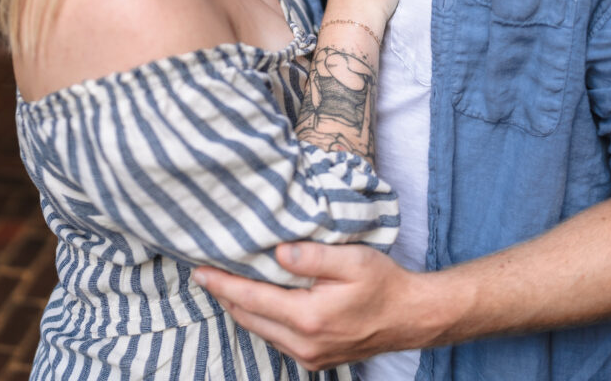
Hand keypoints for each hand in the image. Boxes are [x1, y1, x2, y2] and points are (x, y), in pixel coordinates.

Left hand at [193, 242, 428, 370]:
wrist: (410, 317)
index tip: (200, 270)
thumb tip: (276, 251)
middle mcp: (303, 343)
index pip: (251, 298)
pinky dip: (259, 318)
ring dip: (240, 307)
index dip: (222, 283)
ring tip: (224, 284)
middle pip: (248, 317)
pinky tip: (255, 301)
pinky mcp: (315, 358)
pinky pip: (275, 339)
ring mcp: (309, 356)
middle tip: (204, 273)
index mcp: (308, 317)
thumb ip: (311, 256)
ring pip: (259, 330)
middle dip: (224, 295)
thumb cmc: (383, 284)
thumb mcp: (351, 260)